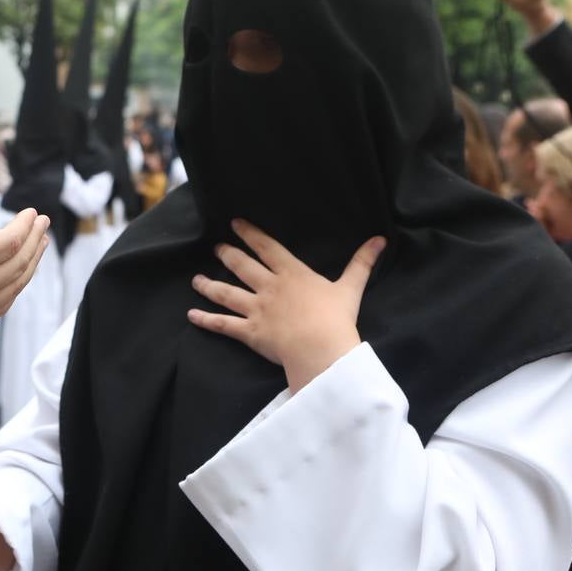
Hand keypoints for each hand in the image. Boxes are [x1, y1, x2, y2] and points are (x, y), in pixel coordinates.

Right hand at [0, 188, 50, 368]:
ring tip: (38, 248)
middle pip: (19, 264)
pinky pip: (0, 307)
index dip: (25, 225)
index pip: (9, 241)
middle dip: (35, 242)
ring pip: (14, 287)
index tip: (31, 213)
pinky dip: (15, 289)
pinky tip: (16, 278)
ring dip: (31, 265)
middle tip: (42, 225)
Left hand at [188, 220, 385, 391]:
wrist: (320, 347)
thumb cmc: (336, 318)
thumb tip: (379, 240)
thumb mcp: (351, 288)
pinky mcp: (249, 332)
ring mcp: (256, 309)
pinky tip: (192, 314)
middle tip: (216, 248)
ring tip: (196, 279)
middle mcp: (269, 287)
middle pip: (241, 266)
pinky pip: (222, 324)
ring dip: (209, 285)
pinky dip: (205, 319)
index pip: (266, 247)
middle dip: (227, 255)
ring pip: (225, 293)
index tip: (234, 223)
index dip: (249, 233)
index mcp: (292, 273)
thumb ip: (362, 263)